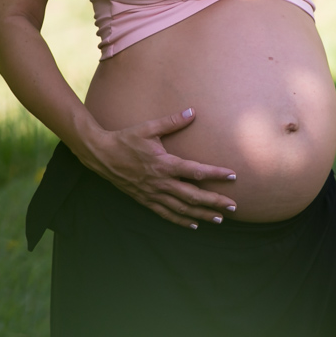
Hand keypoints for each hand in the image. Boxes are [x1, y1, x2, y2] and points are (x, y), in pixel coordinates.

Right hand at [79, 107, 238, 227]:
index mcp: (164, 164)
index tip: (232, 176)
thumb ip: (172, 122)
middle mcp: (161, 182)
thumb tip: (192, 112)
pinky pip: (165, 214)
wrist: (102, 155)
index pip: (195, 171)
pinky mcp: (145, 200)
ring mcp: (153, 193)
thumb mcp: (148, 128)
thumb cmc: (126, 139)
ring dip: (201, 214)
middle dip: (215, 201)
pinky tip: (193, 225)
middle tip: (233, 206)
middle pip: (193, 195)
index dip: (215, 174)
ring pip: (181, 208)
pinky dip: (180, 220)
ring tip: (219, 219)